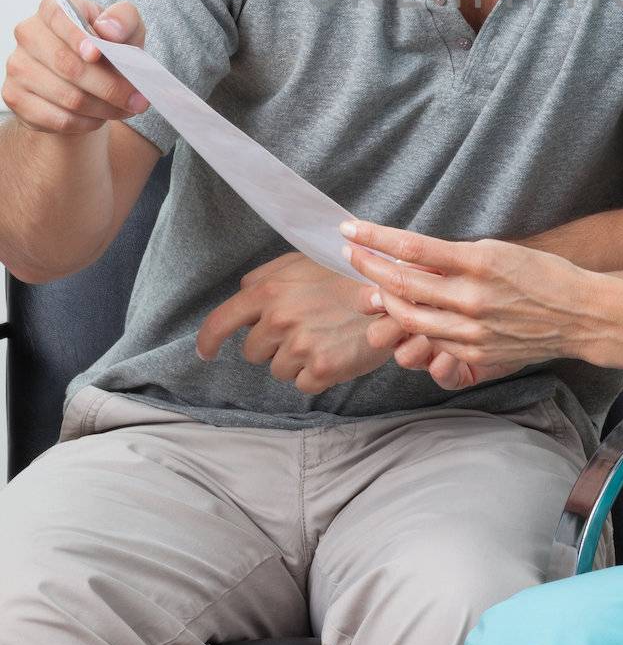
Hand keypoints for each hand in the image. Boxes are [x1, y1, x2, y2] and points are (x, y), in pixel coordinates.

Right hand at [3, 0, 149, 134]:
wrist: (87, 81)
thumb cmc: (108, 47)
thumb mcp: (126, 29)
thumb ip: (124, 19)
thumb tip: (108, 29)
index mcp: (52, 8)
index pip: (58, 16)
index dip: (77, 36)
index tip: (98, 53)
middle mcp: (28, 34)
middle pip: (66, 64)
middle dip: (109, 85)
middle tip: (138, 98)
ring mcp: (18, 67)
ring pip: (66, 96)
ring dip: (104, 107)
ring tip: (127, 108)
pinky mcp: (17, 98)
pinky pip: (58, 118)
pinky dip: (87, 122)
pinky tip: (101, 117)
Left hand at [195, 250, 472, 394]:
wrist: (393, 288)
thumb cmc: (348, 272)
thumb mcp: (302, 261)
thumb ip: (267, 277)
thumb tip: (243, 293)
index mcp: (268, 291)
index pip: (220, 323)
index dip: (209, 341)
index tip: (207, 353)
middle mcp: (279, 319)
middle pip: (253, 352)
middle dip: (272, 344)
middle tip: (304, 327)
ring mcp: (300, 346)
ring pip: (279, 370)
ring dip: (297, 359)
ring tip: (326, 336)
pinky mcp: (322, 369)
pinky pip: (304, 384)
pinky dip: (317, 373)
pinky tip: (336, 350)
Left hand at [340, 219, 604, 376]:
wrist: (579, 314)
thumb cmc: (541, 274)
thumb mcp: (499, 250)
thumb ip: (454, 256)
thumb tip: (409, 254)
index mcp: (480, 261)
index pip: (412, 248)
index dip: (375, 238)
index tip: (350, 229)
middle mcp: (473, 296)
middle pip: (402, 284)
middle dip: (369, 267)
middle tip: (352, 253)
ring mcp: (473, 329)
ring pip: (410, 317)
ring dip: (384, 299)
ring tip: (373, 285)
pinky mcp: (477, 353)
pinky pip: (432, 340)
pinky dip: (415, 324)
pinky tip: (408, 312)